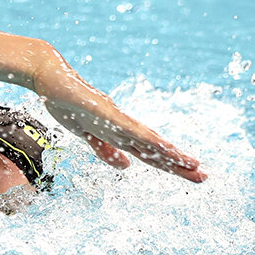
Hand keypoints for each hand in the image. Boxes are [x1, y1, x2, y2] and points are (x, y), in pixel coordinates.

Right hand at [36, 68, 206, 182]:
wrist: (50, 78)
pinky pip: (132, 130)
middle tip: (204, 176)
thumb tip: (127, 166)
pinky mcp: (107, 112)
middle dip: (178, 164)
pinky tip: (166, 148)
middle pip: (155, 150)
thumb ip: (106, 151)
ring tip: (193, 165)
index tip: (191, 175)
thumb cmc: (67, 103)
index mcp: (119, 134)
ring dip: (171, 154)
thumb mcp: (87, 135)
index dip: (169, 165)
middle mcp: (122, 127)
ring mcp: (116, 119)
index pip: (149, 154)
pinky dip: (150, 140)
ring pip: (149, 141)